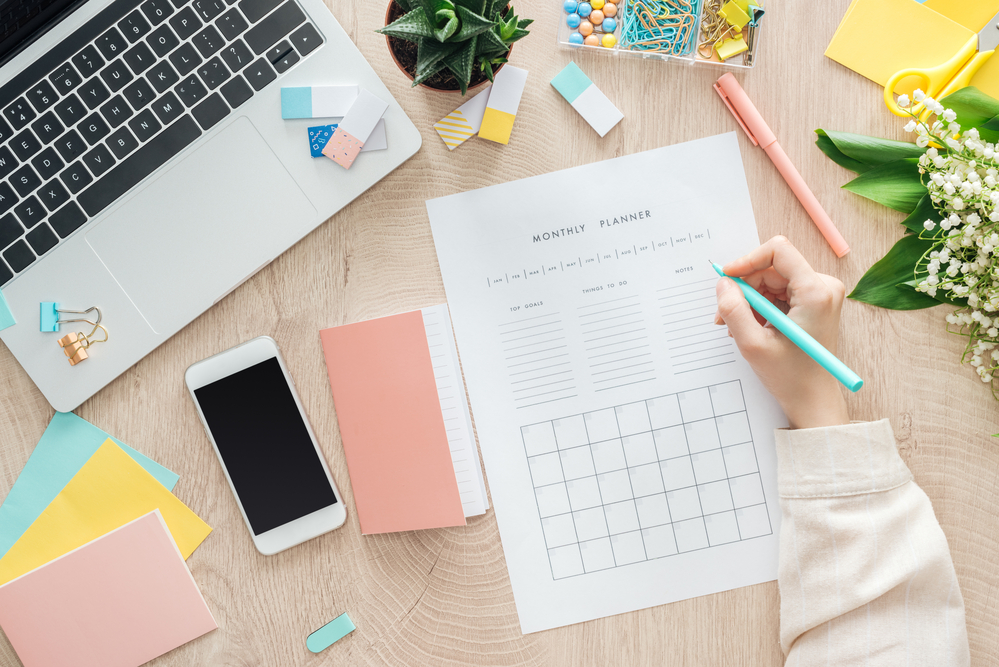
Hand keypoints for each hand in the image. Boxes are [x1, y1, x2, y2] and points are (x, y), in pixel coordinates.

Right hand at [713, 236, 849, 429]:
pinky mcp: (814, 303)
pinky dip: (760, 306)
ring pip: (772, 279)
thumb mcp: (753, 344)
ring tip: (738, 327)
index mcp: (815, 292)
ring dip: (750, 300)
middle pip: (772, 267)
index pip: (778, 250)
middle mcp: (823, 287)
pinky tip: (752, 327)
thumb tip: (722, 283)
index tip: (727, 279)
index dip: (747, 260)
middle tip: (725, 314)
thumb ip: (733, 309)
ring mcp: (820, 294)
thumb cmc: (791, 377)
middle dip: (745, 288)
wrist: (813, 400)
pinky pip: (779, 291)